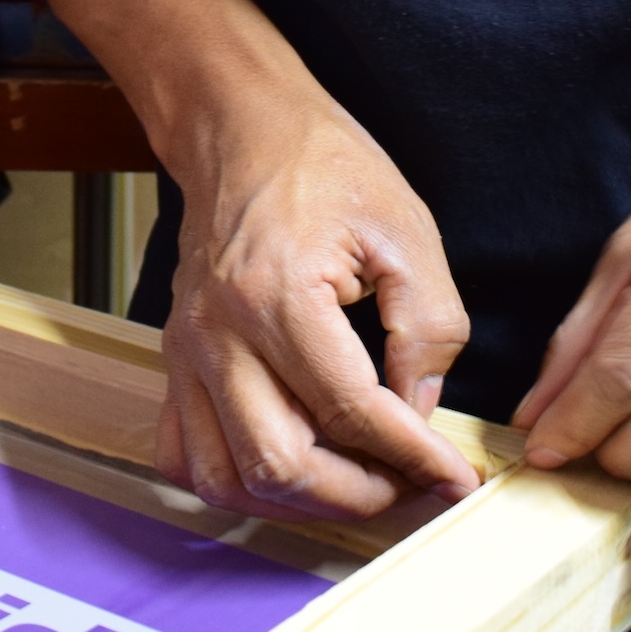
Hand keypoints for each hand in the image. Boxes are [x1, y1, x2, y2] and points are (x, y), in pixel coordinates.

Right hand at [158, 101, 478, 522]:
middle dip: (358, 494)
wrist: (242, 130)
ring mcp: (187, 352)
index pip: (350, 410)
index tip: (456, 478)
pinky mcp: (174, 360)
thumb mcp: (406, 231)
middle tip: (410, 485)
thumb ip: (428, 328)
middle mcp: (219, 334)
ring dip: (298, 501)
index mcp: (278, 294)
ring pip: (228, 477)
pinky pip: (184, 454)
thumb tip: (421, 411)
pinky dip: (235, 483)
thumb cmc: (322, 167)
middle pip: (281, 463)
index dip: (413, 457)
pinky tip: (285, 470)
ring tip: (356, 483)